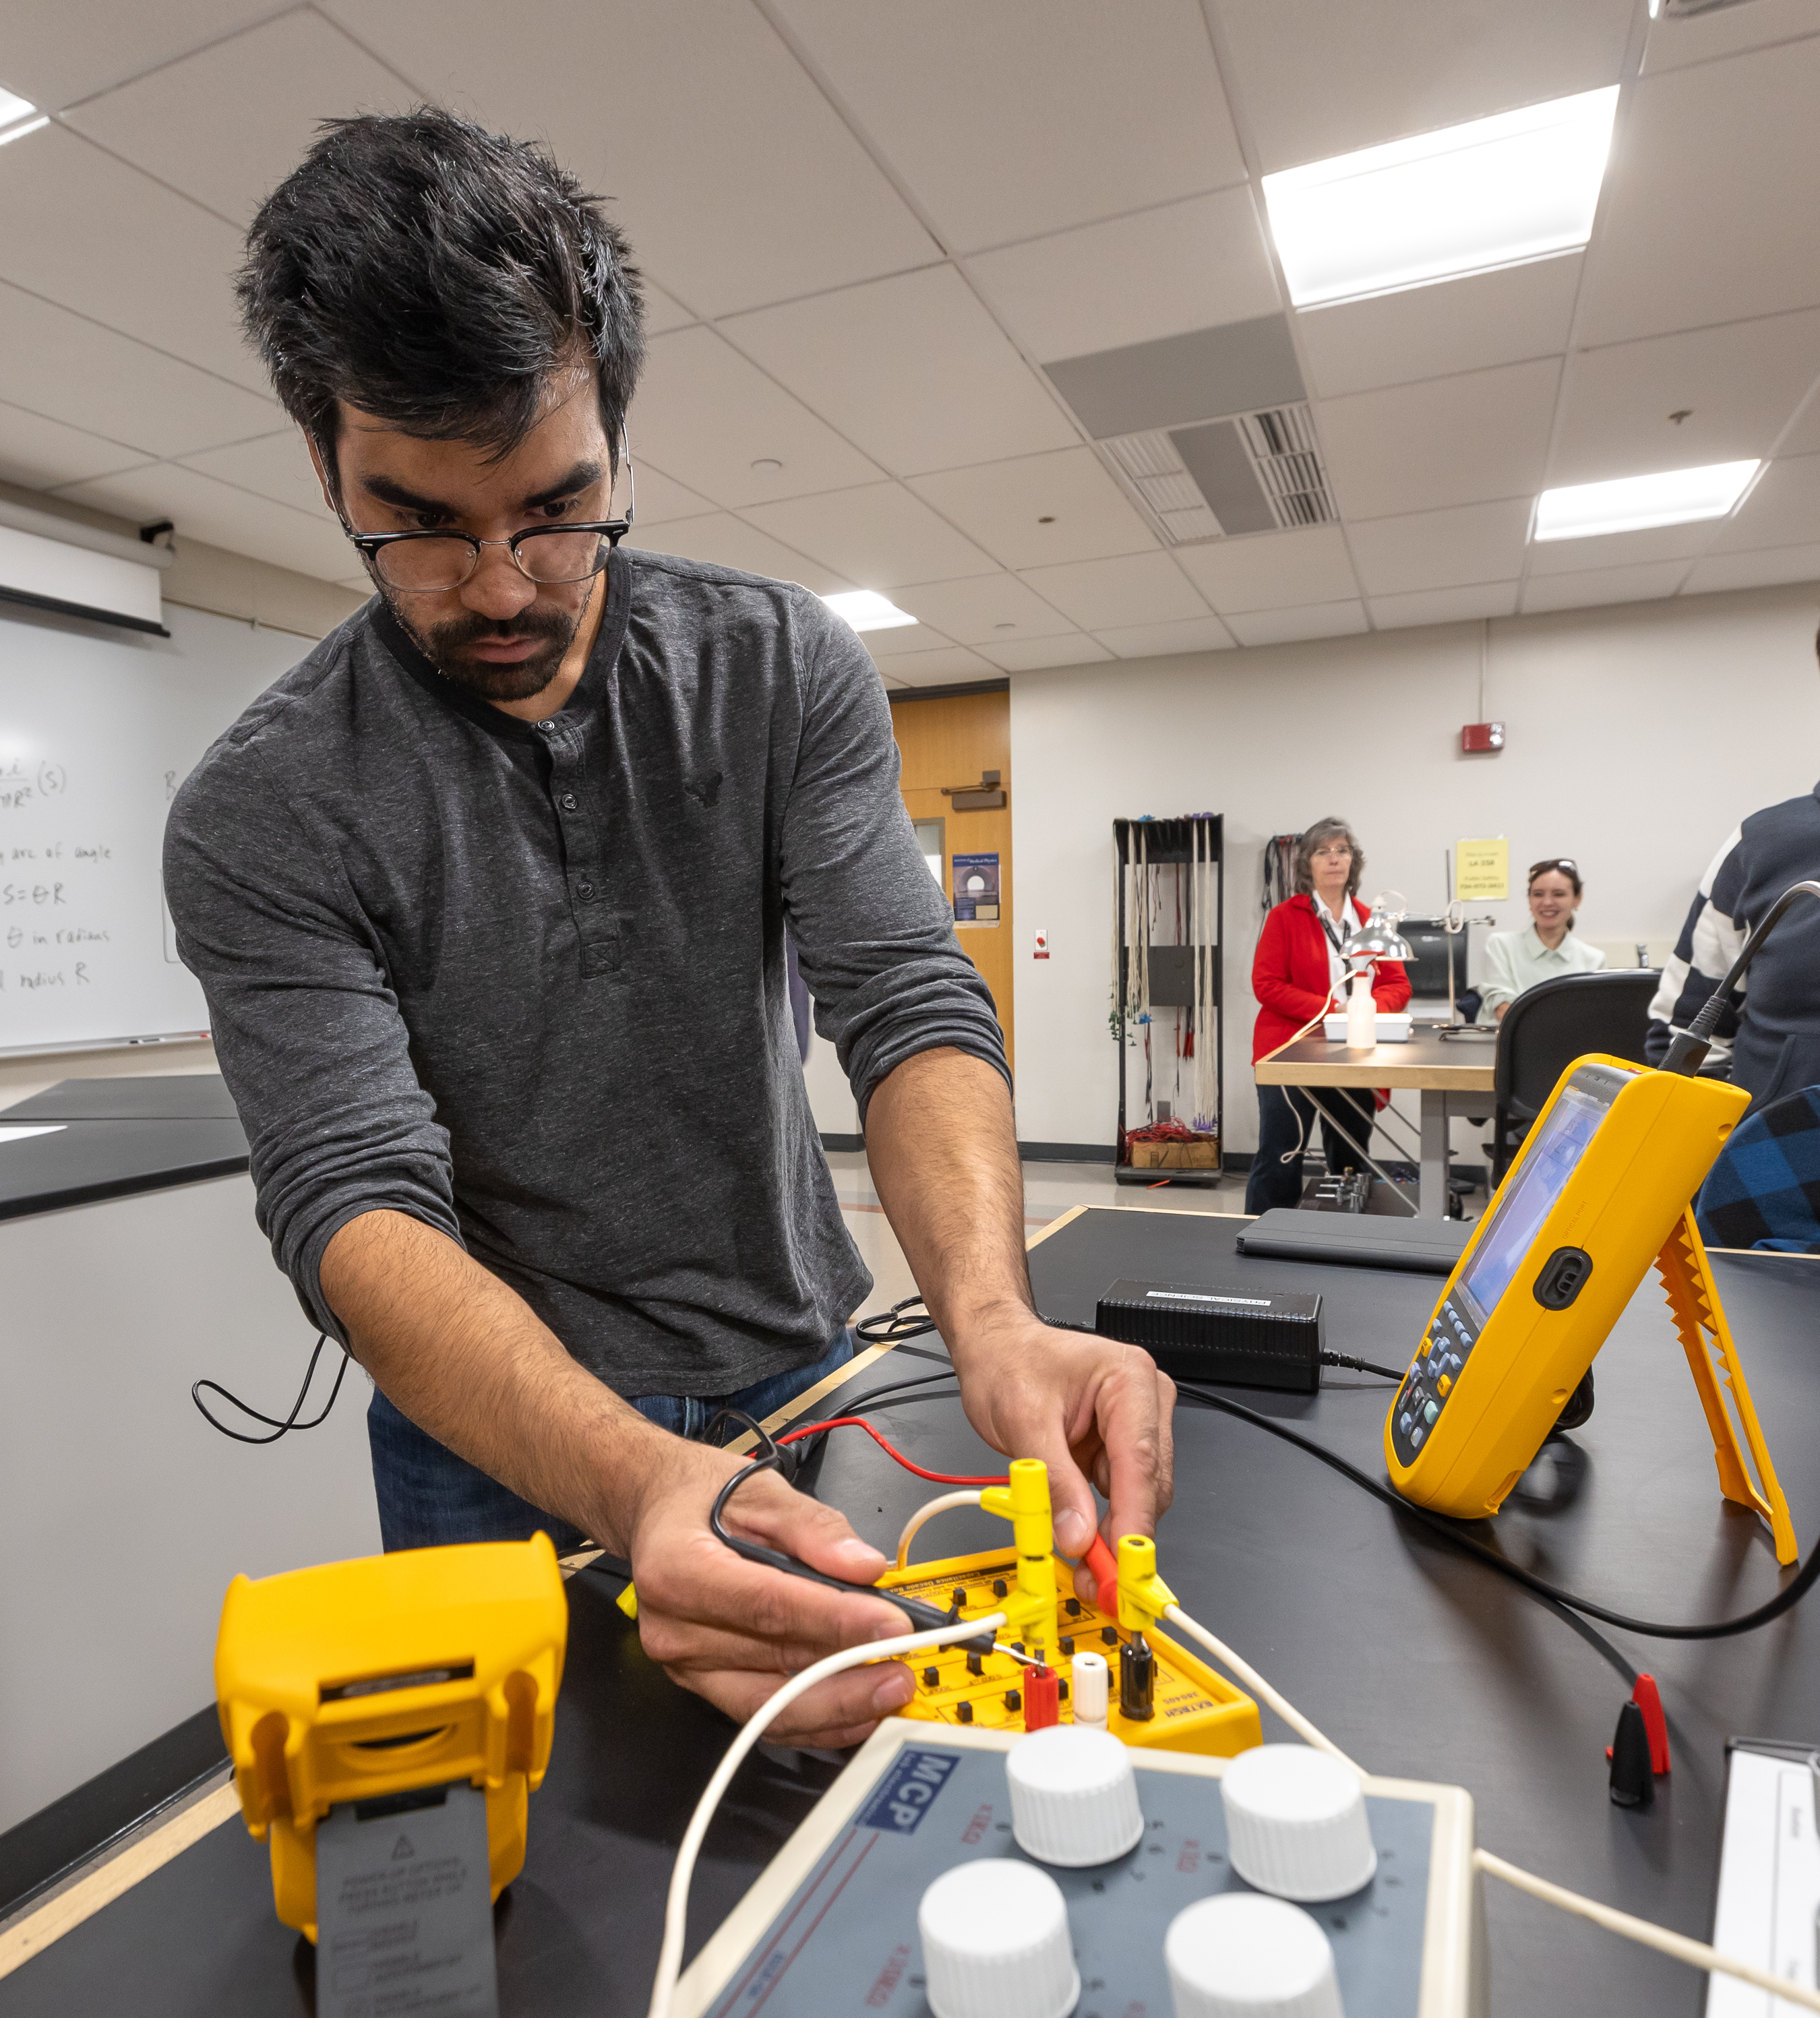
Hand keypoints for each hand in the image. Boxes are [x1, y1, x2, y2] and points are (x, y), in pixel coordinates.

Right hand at [619, 1434, 918, 1747]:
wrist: (656, 1516)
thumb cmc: (702, 1498)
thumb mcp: (761, 1490)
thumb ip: (815, 1528)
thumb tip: (864, 1566)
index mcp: (678, 1569)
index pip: (768, 1604)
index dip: (834, 1619)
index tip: (890, 1623)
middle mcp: (674, 1629)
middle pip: (772, 1662)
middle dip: (846, 1671)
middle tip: (904, 1667)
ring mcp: (685, 1666)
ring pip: (769, 1704)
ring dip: (838, 1706)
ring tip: (890, 1691)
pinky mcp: (702, 1686)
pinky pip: (763, 1716)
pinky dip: (814, 1722)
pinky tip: (858, 1713)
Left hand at [946, 1311, 1175, 1606]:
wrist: (995, 1348)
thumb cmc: (1008, 1362)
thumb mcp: (1022, 1422)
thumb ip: (1054, 1482)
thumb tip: (1076, 1534)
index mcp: (1129, 1379)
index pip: (1141, 1461)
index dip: (1134, 1520)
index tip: (1123, 1566)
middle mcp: (1144, 1400)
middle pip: (1149, 1485)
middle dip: (1121, 1534)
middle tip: (1094, 1578)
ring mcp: (1135, 1424)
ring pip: (1137, 1495)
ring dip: (1108, 1530)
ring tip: (1074, 1551)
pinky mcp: (1119, 1446)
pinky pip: (1119, 1493)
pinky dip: (1099, 1517)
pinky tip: (1077, 1527)